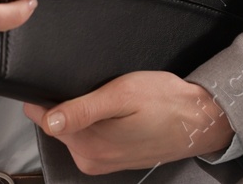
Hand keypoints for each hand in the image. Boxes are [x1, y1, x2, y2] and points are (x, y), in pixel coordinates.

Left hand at [20, 72, 234, 173]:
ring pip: (72, 128)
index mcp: (89, 145)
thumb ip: (82, 110)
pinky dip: (96, 121)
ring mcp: (102, 162)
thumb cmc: (166, 102)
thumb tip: (48, 120)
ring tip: (109, 98)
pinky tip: (115, 111)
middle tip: (96, 87)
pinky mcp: (112, 159)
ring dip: (82, 111)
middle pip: (56, 122)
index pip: (42, 117)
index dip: (46, 93)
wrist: (200, 119)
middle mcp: (92, 159)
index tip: (63, 80)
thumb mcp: (122, 95)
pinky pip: (89, 136)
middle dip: (67, 101)